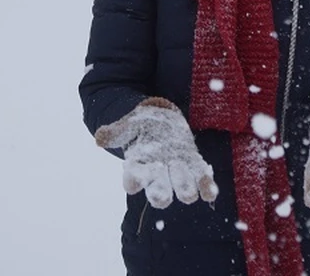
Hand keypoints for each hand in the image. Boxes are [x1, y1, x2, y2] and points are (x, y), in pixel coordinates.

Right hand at [95, 97, 218, 208]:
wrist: (159, 117)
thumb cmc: (139, 123)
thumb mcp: (127, 124)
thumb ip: (114, 131)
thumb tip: (99, 137)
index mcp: (137, 167)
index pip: (132, 181)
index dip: (133, 183)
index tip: (134, 181)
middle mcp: (157, 175)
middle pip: (159, 193)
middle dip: (162, 194)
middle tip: (162, 194)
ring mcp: (177, 172)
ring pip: (183, 190)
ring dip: (186, 189)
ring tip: (189, 190)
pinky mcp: (194, 165)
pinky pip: (202, 180)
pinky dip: (206, 188)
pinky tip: (210, 192)